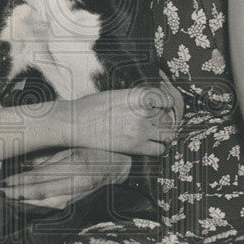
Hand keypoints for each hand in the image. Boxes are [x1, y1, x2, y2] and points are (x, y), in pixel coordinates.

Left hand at [1, 148, 131, 209]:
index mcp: (76, 164)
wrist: (119, 167)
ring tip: (9, 200)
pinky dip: (39, 207)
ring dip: (26, 203)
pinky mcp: (78, 201)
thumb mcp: (73, 149)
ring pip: (48, 202)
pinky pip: (55, 206)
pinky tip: (26, 205)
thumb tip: (29, 167)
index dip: (23, 179)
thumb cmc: (96, 152)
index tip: (6, 180)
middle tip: (2, 192)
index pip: (43, 174)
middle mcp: (78, 181)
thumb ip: (52, 159)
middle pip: (43, 191)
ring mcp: (79, 194)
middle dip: (20, 193)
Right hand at [61, 87, 177, 155]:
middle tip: (158, 125)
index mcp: (137, 96)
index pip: (165, 100)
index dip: (166, 106)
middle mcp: (142, 111)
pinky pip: (159, 149)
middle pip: (168, 118)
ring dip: (165, 134)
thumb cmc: (89, 108)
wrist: (75, 123)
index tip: (162, 110)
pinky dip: (159, 148)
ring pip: (168, 134)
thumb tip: (145, 105)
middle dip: (165, 121)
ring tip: (157, 136)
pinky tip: (152, 146)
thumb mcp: (115, 95)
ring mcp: (140, 130)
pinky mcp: (135, 146)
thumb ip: (134, 99)